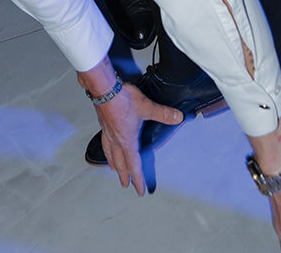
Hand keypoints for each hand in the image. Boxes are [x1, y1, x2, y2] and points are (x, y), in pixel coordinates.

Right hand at [81, 77, 181, 195]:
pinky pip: (104, 141)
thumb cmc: (123, 99)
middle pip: (120, 163)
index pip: (134, 164)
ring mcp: (108, 132)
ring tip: (113, 169)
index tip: (139, 190)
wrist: (104, 89)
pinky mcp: (103, 123)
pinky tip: (107, 145)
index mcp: (127, 140)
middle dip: (124, 175)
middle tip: (126, 185)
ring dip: (113, 163)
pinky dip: (106, 148)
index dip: (138, 179)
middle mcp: (116, 140)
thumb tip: (178, 117)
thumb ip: (163, 113)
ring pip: (110, 153)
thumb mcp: (146, 107)